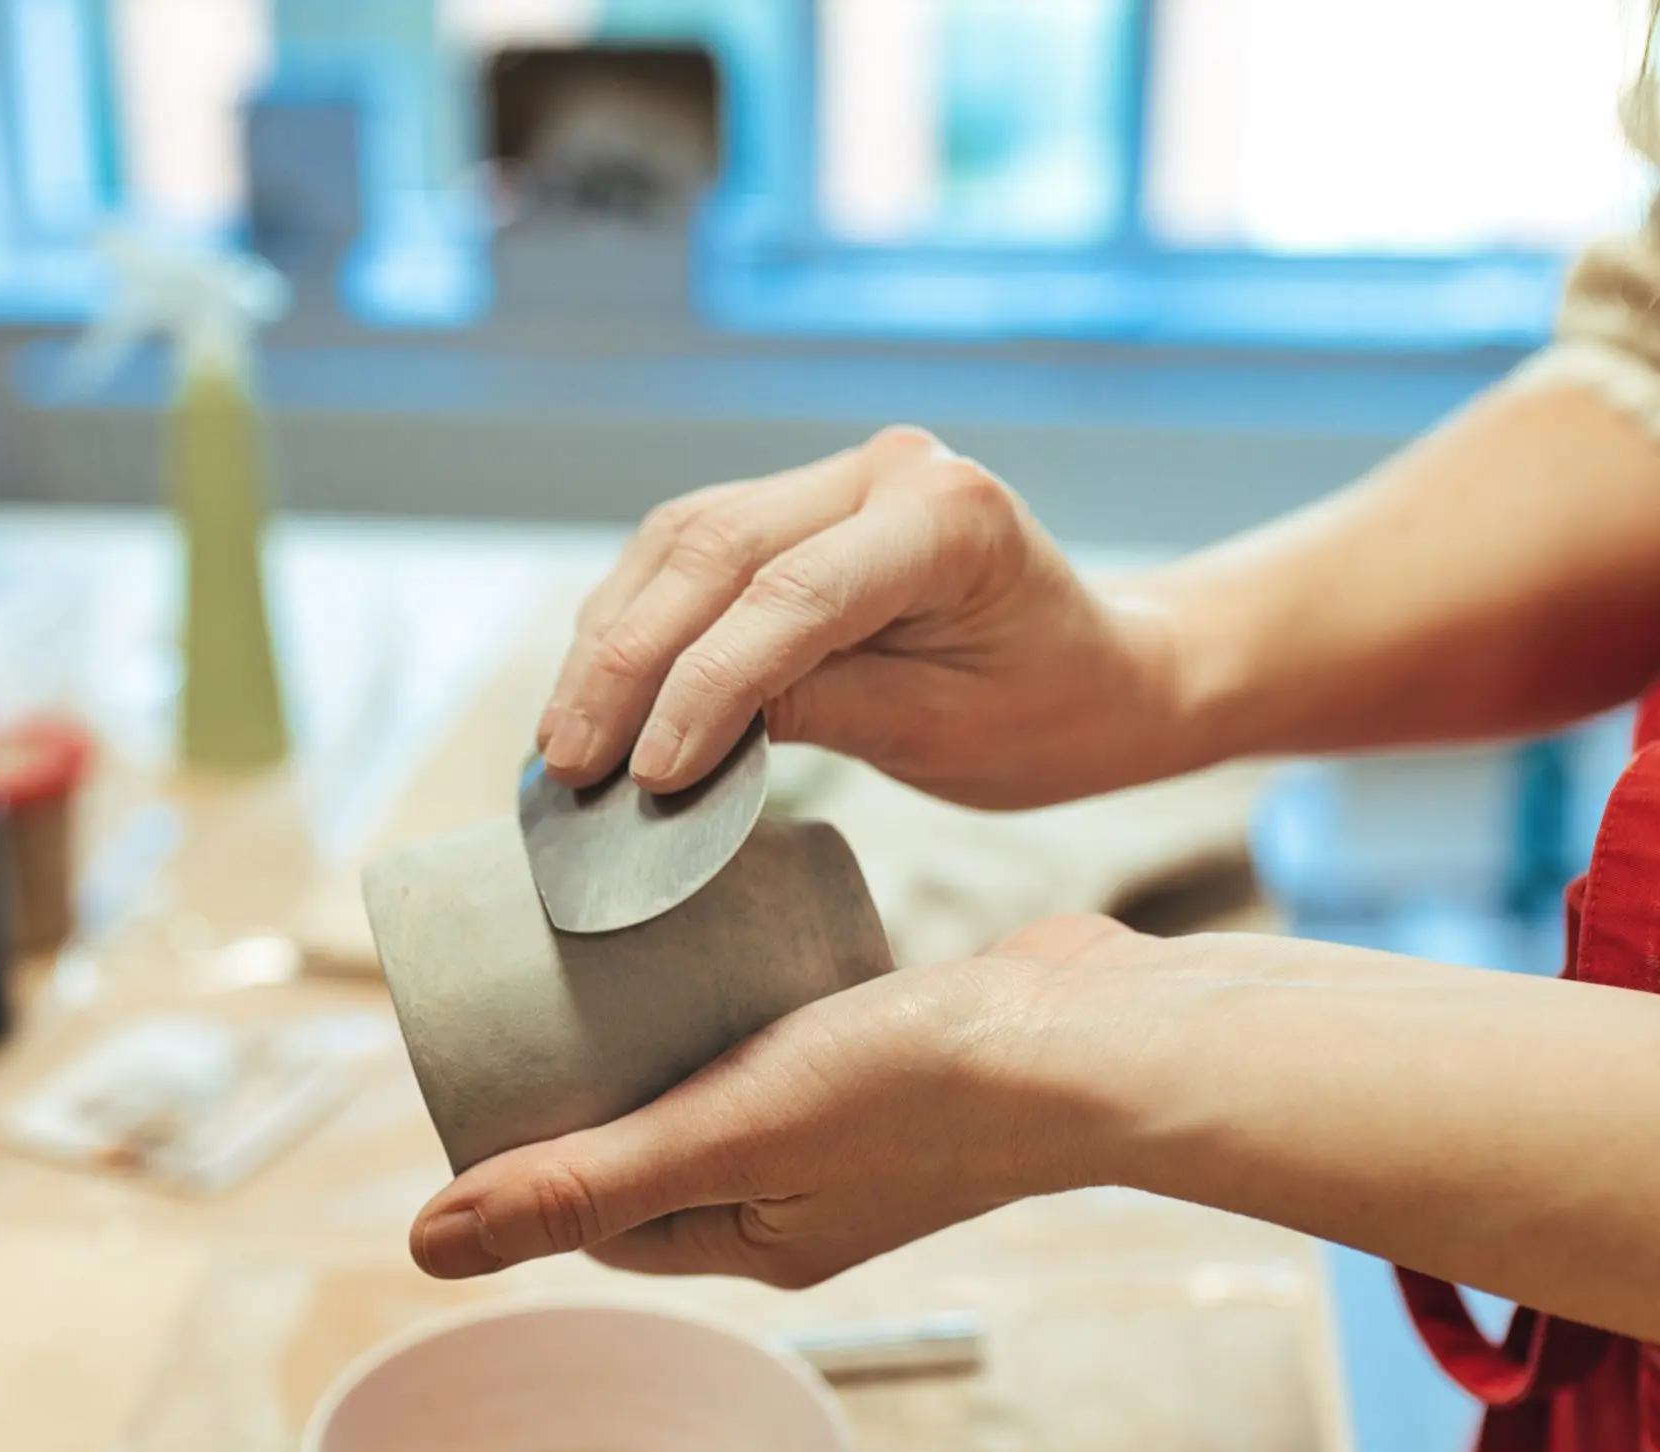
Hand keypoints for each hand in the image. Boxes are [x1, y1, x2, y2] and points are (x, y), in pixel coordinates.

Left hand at [410, 915, 1161, 1287]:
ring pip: (715, 1082)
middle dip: (588, 1075)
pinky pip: (778, 1031)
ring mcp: (849, 1130)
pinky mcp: (888, 1056)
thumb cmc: (918, 1089)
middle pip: (650, 1141)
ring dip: (660, 1025)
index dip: (529, 1147)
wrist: (1093, 1030)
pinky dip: (735, 989)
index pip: (597, 1211)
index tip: (483, 1058)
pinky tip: (712, 929)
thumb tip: (425, 1247)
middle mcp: (796, 1197)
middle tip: (531, 982)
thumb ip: (583, 1181)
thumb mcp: (726, 1132)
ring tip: (605, 945)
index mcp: (750, 1241)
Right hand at [537, 427, 1191, 807]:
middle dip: (623, 664)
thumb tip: (673, 735)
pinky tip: (590, 691)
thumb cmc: (1045, 713)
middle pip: (713, 552)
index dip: (702, 686)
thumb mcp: (942, 734)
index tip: (644, 774)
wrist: (1099, 674)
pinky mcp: (797, 504)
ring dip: (607, 641)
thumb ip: (815, 711)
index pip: (790, 594)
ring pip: (679, 542)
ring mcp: (836, 476)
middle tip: (567, 762)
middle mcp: (885, 468)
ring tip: (560, 739)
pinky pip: (688, 551)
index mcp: (947, 516)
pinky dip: (631, 621)